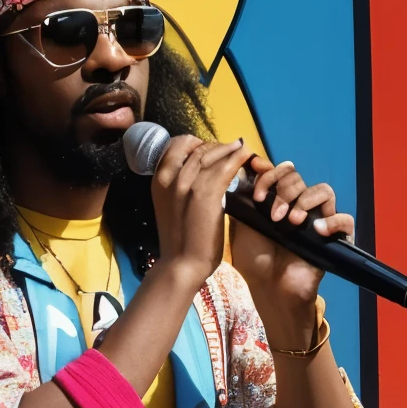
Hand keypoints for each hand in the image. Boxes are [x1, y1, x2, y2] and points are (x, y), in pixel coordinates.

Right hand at [150, 136, 248, 289]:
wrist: (182, 264)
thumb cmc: (178, 240)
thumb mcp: (170, 206)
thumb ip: (178, 188)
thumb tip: (194, 174)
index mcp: (159, 180)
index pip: (176, 147)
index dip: (195, 143)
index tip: (208, 148)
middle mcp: (170, 177)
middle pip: (196, 148)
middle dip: (214, 145)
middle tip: (229, 149)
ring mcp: (188, 183)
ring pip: (212, 154)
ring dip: (228, 148)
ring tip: (240, 148)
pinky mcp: (207, 193)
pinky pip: (226, 166)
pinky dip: (238, 157)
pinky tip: (246, 154)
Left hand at [229, 155, 354, 347]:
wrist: (268, 287)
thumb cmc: (253, 259)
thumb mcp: (241, 225)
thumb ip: (243, 198)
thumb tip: (244, 169)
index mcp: (277, 199)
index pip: (281, 172)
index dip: (270, 173)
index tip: (257, 189)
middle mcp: (298, 205)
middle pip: (298, 178)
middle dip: (283, 191)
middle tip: (273, 216)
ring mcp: (317, 219)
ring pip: (322, 190)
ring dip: (304, 201)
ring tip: (291, 223)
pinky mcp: (334, 237)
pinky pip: (345, 218)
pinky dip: (333, 220)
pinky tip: (317, 230)